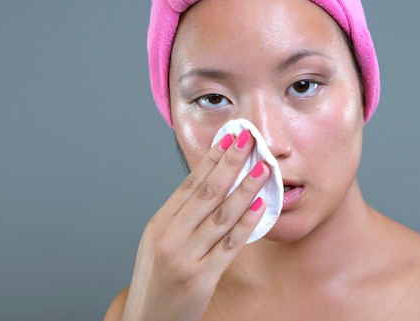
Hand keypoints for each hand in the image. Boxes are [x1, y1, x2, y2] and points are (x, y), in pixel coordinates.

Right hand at [120, 130, 267, 320]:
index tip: (229, 137)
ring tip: (263, 167)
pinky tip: (260, 205)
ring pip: (221, 214)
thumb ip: (182, 218)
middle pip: (206, 191)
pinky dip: (246, 223)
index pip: (189, 183)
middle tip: (249, 138)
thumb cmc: (156, 282)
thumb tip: (211, 187)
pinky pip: (229, 245)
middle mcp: (170, 236)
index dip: (211, 158)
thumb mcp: (159, 243)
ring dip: (245, 187)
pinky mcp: (201, 278)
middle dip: (231, 162)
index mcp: (159, 224)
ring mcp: (185, 257)